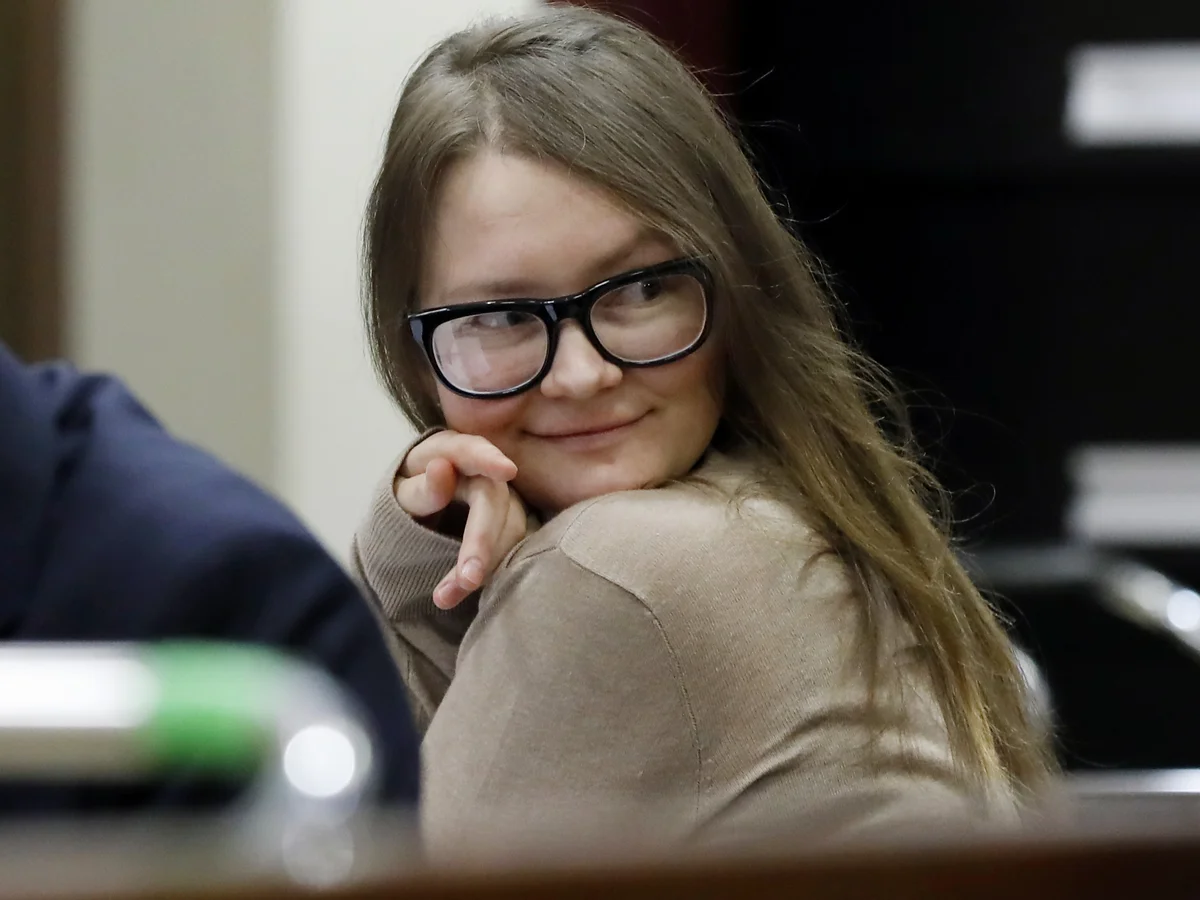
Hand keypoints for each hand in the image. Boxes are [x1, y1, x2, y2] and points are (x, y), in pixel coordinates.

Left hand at [395, 431, 527, 609]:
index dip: (489, 460)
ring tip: (446, 596)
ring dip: (485, 565)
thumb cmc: (405, 500)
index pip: (471, 450)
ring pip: (509, 529)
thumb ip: (420, 489)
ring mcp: (501, 497)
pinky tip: (464, 591)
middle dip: (482, 542)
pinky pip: (509, 547)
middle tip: (469, 579)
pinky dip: (489, 571)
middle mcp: (482, 471)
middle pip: (493, 500)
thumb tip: (443, 468)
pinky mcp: (509, 524)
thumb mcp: (400, 496)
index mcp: (449, 452)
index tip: (508, 471)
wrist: (417, 518)